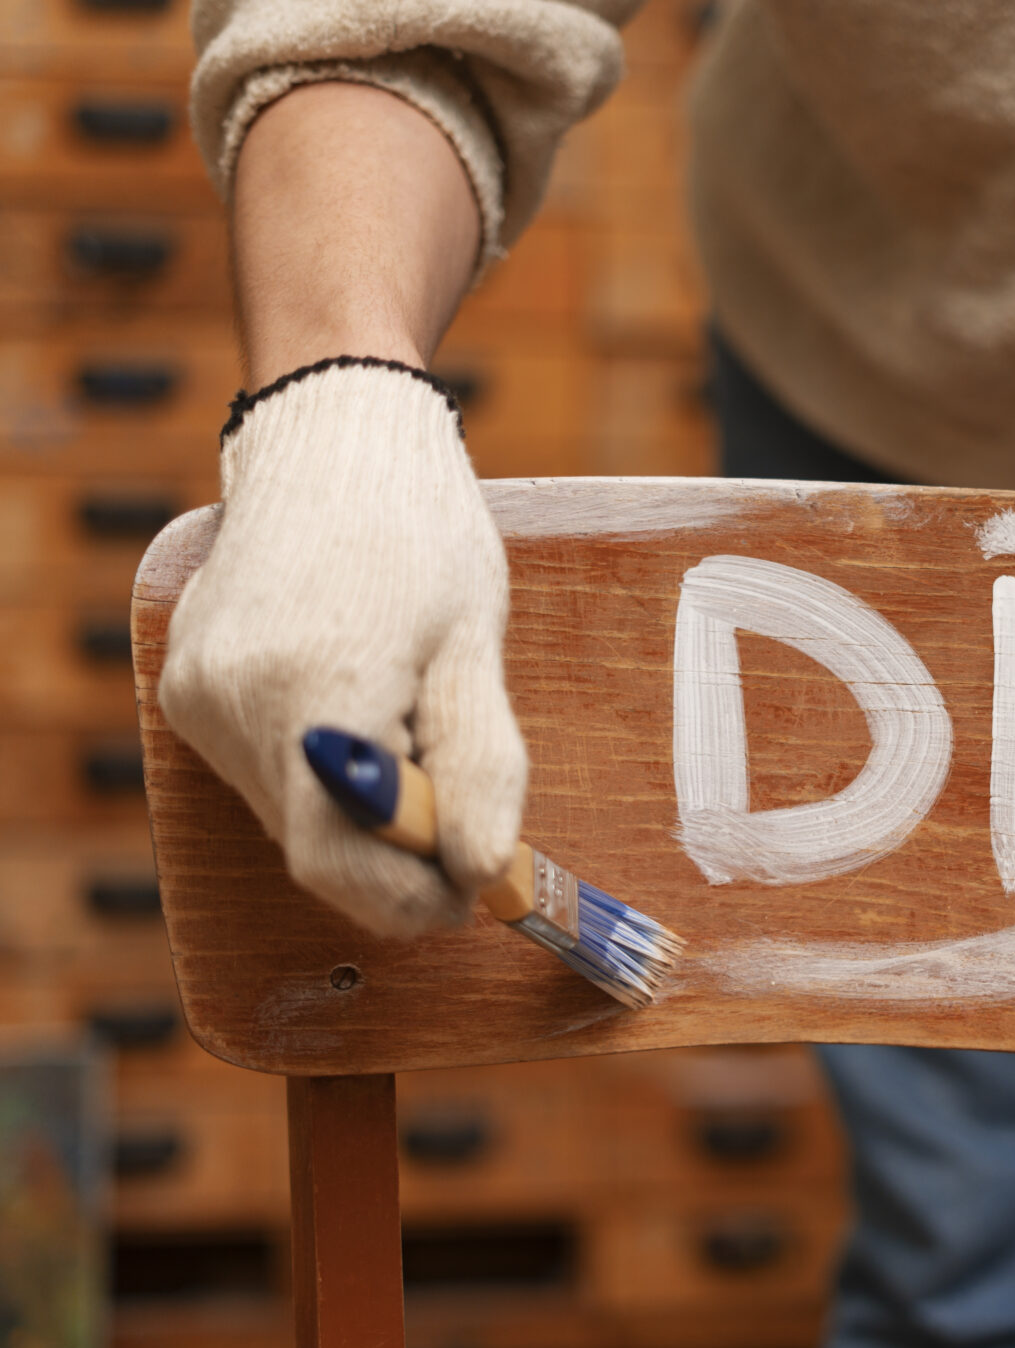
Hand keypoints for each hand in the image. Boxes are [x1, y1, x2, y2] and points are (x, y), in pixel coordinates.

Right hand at [159, 359, 526, 935]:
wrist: (332, 436)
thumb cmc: (422, 533)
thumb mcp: (478, 649)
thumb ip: (480, 768)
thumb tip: (482, 872)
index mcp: (314, 690)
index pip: (342, 862)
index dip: (413, 896)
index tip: (476, 885)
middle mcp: (231, 702)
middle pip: (318, 845)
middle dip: (402, 848)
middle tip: (466, 796)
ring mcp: (197, 697)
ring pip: (291, 815)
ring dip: (364, 808)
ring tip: (413, 718)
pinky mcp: (185, 690)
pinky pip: (265, 771)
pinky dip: (326, 769)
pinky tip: (362, 699)